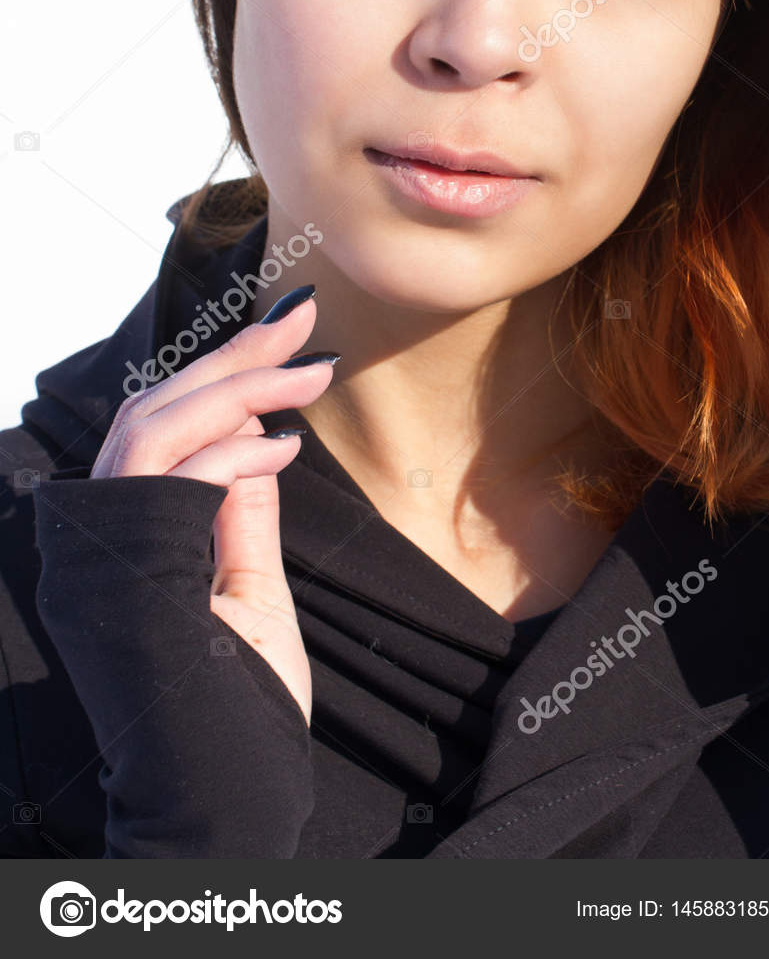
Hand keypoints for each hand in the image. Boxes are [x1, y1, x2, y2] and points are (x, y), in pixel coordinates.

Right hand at [90, 290, 335, 727]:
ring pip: (153, 426)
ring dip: (236, 386)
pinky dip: (222, 450)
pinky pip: (160, 476)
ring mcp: (106, 556)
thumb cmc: (241, 715)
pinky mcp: (123, 575)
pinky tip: (282, 443)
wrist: (222, 807)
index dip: (226, 372)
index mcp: (134, 539)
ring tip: (310, 370)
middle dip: (234, 356)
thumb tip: (258, 444)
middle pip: (158, 409)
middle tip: (304, 315)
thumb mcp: (251, 595)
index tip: (293, 335)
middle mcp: (105, 539)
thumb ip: (241, 517)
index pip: (167, 428)